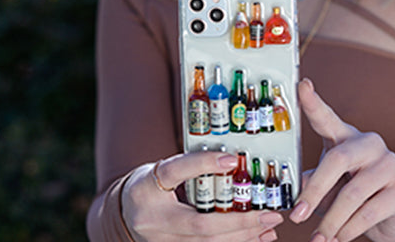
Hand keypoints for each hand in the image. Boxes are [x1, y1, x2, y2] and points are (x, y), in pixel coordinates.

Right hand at [121, 150, 283, 241]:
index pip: (176, 171)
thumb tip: (230, 160)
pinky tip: (254, 238)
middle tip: (268, 213)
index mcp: (149, 187)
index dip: (203, 164)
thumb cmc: (150, 184)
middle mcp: (155, 220)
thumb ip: (191, 165)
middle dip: (240, 221)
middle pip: (200, 224)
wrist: (125, 212)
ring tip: (269, 228)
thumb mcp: (163, 168)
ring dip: (242, 237)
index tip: (232, 159)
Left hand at [290, 78, 394, 241]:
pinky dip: (349, 229)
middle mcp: (369, 144)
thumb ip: (313, 182)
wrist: (394, 217)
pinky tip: (339, 238)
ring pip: (352, 193)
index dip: (313, 102)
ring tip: (318, 239)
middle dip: (314, 191)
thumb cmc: (352, 192)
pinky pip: (369, 212)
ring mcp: (389, 164)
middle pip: (337, 159)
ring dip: (331, 221)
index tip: (302, 85)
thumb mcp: (329, 184)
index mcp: (346, 137)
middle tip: (298, 215)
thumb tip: (294, 192)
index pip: (327, 117)